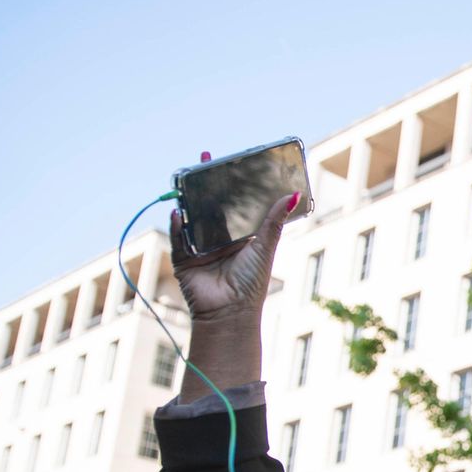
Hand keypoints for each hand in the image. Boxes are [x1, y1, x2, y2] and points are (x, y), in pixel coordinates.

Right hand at [170, 176, 295, 324]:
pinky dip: (176, 225)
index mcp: (238, 237)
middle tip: (203, 160)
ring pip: (191, 219)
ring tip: (187, 180)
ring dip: (188, 200)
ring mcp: (199, 249)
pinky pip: (177, 239)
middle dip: (204, 185)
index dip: (229, 185)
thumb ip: (275, 220)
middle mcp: (218, 241)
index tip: (226, 162)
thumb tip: (296, 194)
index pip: (232, 205)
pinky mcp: (184, 260)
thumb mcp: (264, 246)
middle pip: (209, 207)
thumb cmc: (252, 282)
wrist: (230, 311)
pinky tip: (178, 212)